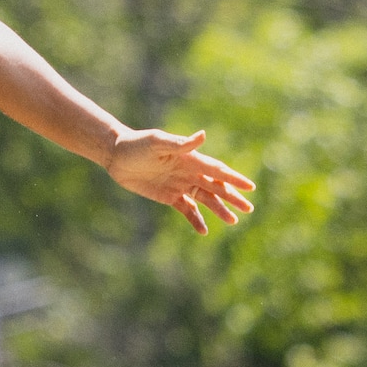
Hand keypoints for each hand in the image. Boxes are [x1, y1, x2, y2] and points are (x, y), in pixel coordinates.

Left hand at [106, 127, 256, 231]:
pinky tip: (203, 231)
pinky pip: (187, 210)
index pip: (216, 170)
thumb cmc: (136, 144)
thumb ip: (180, 143)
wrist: (116, 155)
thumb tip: (203, 136)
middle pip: (216, 187)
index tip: (250, 187)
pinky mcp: (169, 197)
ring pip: (205, 200)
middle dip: (232, 197)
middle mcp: (189, 172)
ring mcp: (180, 185)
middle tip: (249, 208)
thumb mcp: (157, 142)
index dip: (233, 179)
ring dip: (219, 210)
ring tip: (233, 221)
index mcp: (190, 159)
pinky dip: (196, 220)